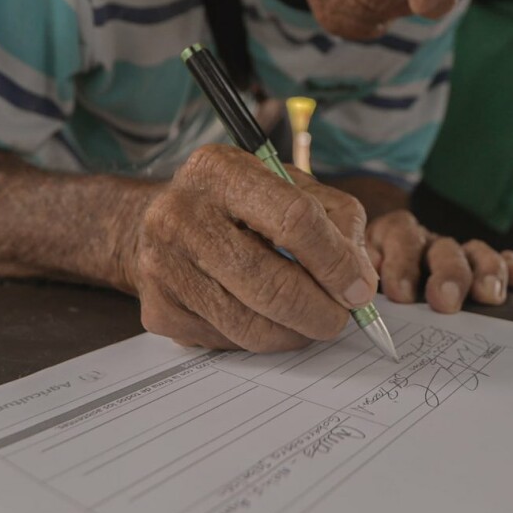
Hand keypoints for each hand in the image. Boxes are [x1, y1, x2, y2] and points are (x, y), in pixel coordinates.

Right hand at [128, 145, 379, 351]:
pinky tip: (265, 318)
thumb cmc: (235, 204)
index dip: (336, 262)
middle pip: (273, 284)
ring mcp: (164, 265)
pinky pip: (229, 342)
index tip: (359, 289)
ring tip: (310, 320)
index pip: (294, 220)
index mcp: (221, 170)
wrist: (152, 222)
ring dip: (296, 333)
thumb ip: (336, 219)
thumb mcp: (288, 186)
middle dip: (321, 311)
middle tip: (340, 317)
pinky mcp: (159, 310)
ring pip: (252, 325)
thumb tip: (360, 282)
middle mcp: (181, 214)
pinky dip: (261, 339)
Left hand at [367, 211, 512, 312]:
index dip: (402, 262)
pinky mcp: (477, 267)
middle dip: (447, 274)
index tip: (400, 294)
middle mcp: (425, 242)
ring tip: (489, 295)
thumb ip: (358, 282)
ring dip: (484, 271)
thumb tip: (363, 290)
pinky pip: (500, 260)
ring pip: (474, 252)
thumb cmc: (363, 289)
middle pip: (442, 248)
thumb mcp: (354, 281)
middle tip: (445, 300)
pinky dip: (509, 267)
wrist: (367, 282)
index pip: (400, 235)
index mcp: (390, 238)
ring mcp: (453, 253)